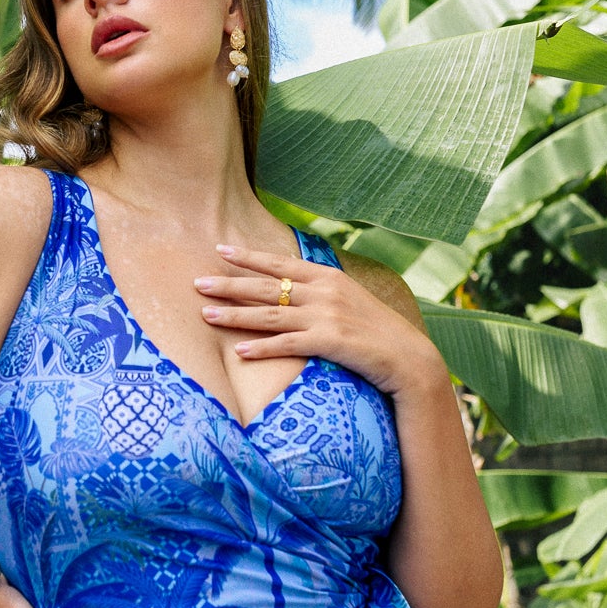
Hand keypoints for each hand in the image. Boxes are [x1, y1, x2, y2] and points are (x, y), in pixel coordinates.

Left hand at [194, 244, 444, 397]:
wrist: (409, 358)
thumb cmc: (378, 332)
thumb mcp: (351, 301)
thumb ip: (323, 292)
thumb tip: (294, 290)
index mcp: (328, 277)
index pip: (280, 262)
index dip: (249, 257)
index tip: (221, 249)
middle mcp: (324, 292)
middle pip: (266, 286)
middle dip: (229, 283)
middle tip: (197, 282)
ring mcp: (326, 316)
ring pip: (269, 314)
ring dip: (235, 314)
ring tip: (205, 313)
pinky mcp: (329, 342)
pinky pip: (286, 344)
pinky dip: (261, 348)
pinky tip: (239, 351)